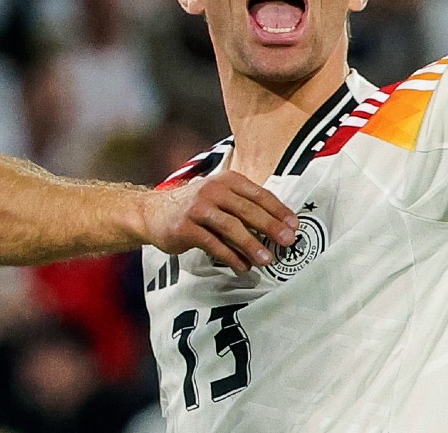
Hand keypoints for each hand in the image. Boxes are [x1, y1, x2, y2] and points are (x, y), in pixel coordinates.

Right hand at [142, 171, 298, 272]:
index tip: (294, 225)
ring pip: (231, 227)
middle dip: (270, 227)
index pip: (259, 194)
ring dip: (252, 244)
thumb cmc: (194, 207)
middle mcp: (213, 191)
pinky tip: (242, 265)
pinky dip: (230, 256)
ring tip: (267, 259)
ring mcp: (198, 208)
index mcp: (227, 181)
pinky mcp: (186, 227)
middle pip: (247, 210)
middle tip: (288, 241)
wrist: (153, 212)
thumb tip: (278, 226)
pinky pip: (213, 244)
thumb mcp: (219, 197)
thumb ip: (244, 207)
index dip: (278, 210)